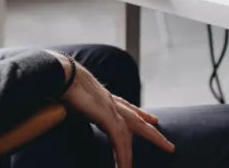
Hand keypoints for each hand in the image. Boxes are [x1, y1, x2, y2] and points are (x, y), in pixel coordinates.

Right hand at [53, 52, 173, 166]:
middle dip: (152, 132)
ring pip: (134, 131)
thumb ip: (74, 102)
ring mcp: (110, 108)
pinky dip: (124, 156)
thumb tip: (63, 104)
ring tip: (157, 156)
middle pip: (137, 119)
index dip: (140, 113)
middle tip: (167, 144)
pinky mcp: (108, 117)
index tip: (153, 118)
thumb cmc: (61, 81)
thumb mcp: (71, 95)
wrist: (61, 73)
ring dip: (146, 145)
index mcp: (102, 97)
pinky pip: (120, 141)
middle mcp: (110, 101)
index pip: (126, 106)